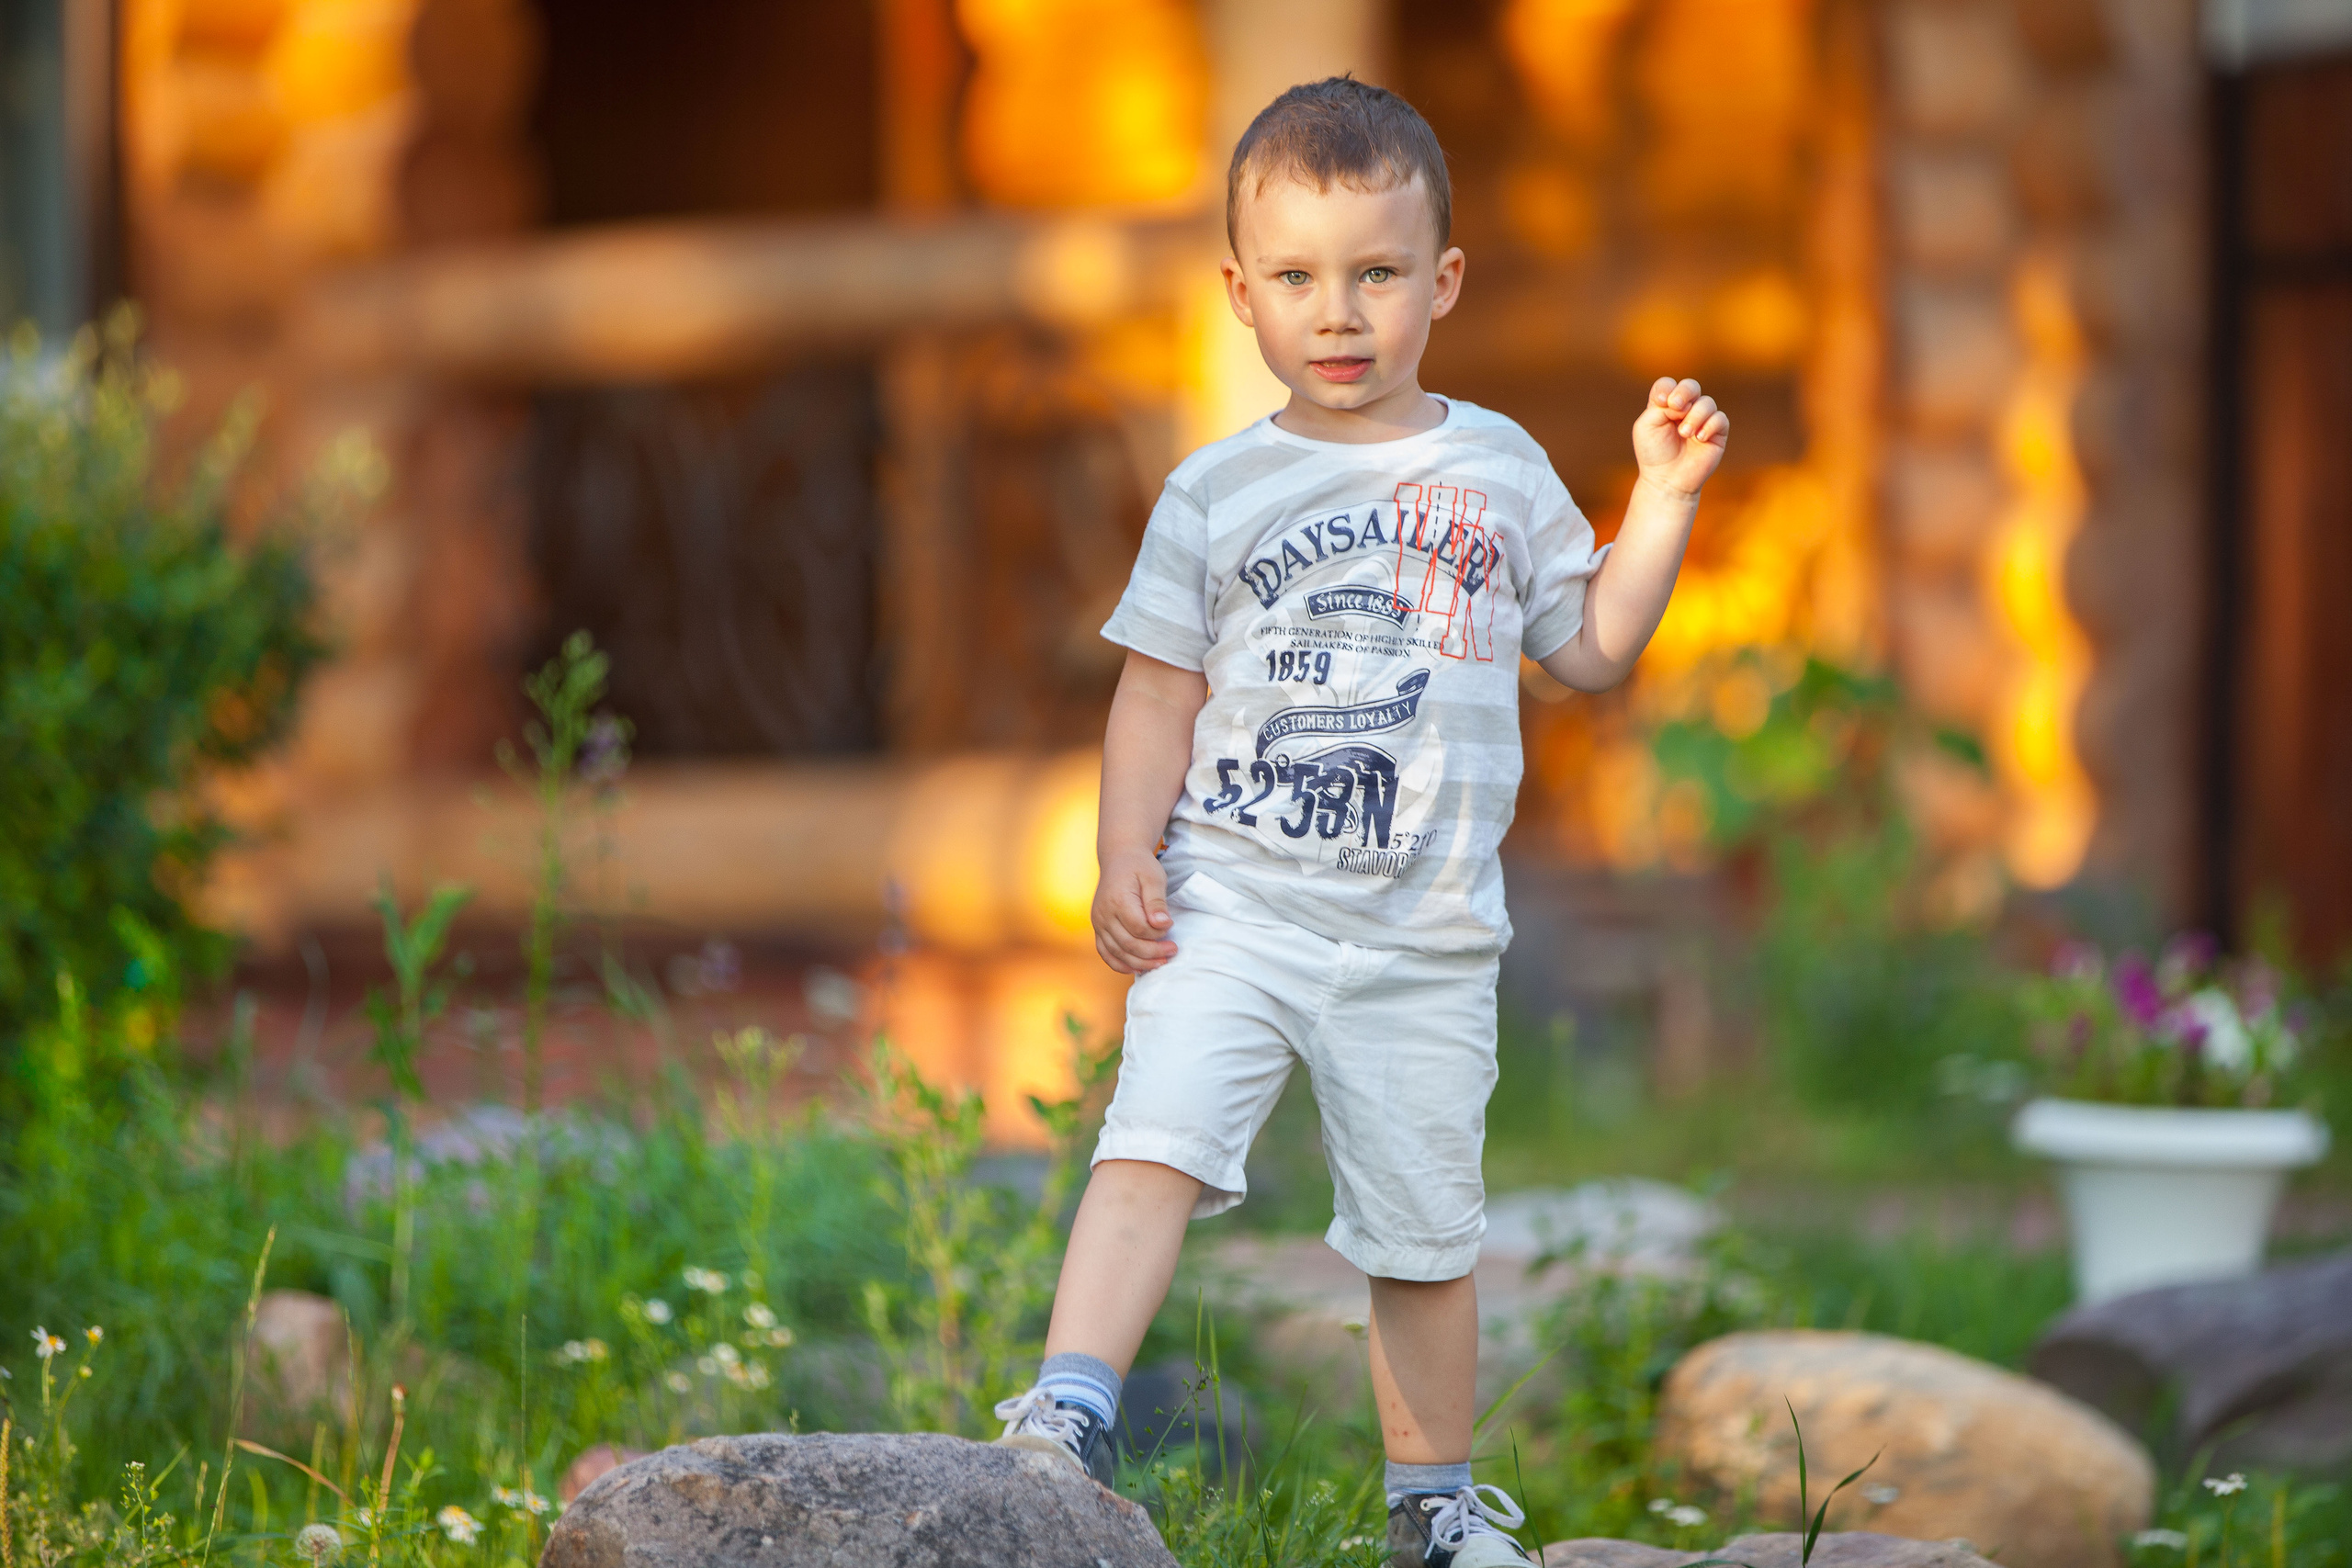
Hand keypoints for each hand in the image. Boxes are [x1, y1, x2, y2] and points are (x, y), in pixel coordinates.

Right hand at [1093, 853, 1176, 973]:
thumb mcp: (1154, 877)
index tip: (1171, 927)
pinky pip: (1105, 953)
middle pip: (1128, 944)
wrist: (1119, 858)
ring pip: (1117, 953)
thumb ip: (1157, 902)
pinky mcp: (1098, 928)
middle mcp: (1104, 914)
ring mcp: (1098, 923)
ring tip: (1160, 962)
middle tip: (1172, 951)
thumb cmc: (1139, 867)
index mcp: (1118, 900)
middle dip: (1153, 953)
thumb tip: (1162, 925)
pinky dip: (1120, 964)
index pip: (1139, 928)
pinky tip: (1137, 968)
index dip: (1157, 933)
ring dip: (1139, 963)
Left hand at [1631, 376, 1728, 497]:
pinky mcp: (1717, 433)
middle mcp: (1685, 409)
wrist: (1667, 479)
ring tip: (1684, 433)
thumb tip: (1684, 402)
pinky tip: (1699, 438)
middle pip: (1691, 386)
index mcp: (1665, 405)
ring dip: (1695, 416)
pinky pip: (1720, 419)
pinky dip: (1709, 426)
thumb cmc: (1654, 453)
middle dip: (1684, 392)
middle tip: (1676, 407)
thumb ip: (1660, 407)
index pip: (1668, 385)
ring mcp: (1702, 420)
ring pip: (1707, 403)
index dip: (1666, 388)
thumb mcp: (1647, 426)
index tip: (1661, 402)